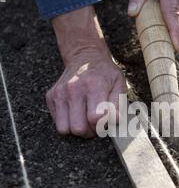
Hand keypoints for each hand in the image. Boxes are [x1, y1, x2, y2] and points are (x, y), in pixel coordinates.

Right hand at [47, 6, 125, 137]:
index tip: (106, 122)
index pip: (95, 118)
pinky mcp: (50, 96)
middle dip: (89, 132)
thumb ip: (118, 104)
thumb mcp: (119, 84)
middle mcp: (73, 89)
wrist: (84, 56)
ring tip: (85, 121)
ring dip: (76, 130)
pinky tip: (76, 113)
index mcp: (93, 85)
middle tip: (96, 124)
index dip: (102, 126)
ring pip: (64, 129)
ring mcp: (59, 93)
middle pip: (78, 128)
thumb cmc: (105, 74)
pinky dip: (67, 122)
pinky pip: (57, 123)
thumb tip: (115, 121)